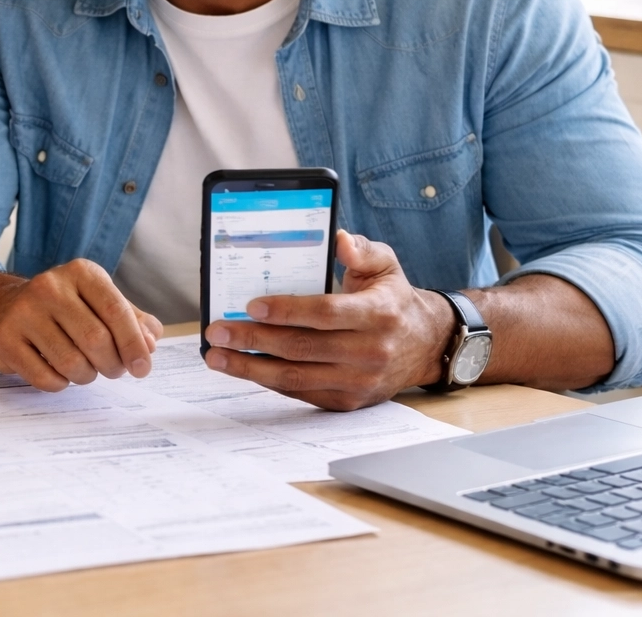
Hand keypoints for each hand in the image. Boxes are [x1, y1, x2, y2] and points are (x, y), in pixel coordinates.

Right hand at [0, 259, 163, 391]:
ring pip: (71, 363)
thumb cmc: (62, 308)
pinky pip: (45, 378)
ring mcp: (23, 312)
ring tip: (84, 370)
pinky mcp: (4, 339)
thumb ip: (132, 320)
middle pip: (96, 340)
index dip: (133, 344)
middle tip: (113, 370)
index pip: (115, 310)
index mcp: (80, 272)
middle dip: (112, 365)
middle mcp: (49, 286)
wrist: (2, 306)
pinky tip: (58, 372)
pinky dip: (60, 384)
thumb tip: (150, 342)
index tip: (142, 367)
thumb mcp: (98, 301)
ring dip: (86, 376)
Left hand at [201, 230, 454, 410]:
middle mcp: (370, 351)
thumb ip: (362, 249)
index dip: (286, 311)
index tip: (251, 306)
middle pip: (303, 348)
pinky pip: (302, 392)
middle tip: (218, 331)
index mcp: (378, 314)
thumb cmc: (393, 299)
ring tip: (217, 356)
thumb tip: (339, 239)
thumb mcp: (387, 265)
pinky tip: (244, 368)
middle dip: (254, 340)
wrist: (424, 345)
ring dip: (251, 368)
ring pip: (297, 377)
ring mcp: (359, 381)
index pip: (325, 313)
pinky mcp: (348, 401)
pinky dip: (269, 382)